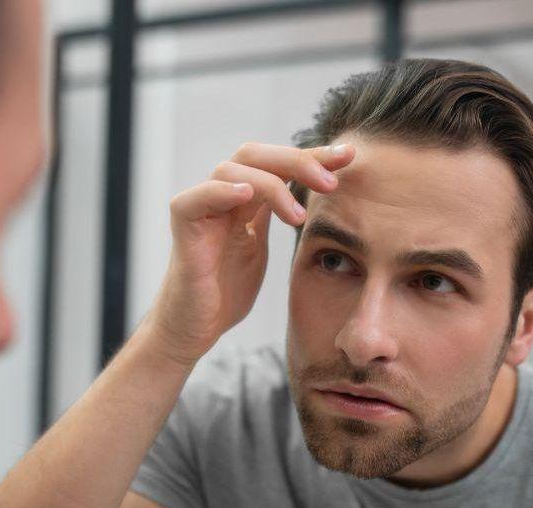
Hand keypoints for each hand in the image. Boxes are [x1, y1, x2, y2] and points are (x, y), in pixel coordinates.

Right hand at [144, 142, 355, 364]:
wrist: (195, 328)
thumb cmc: (225, 293)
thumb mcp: (261, 249)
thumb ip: (277, 217)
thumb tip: (313, 198)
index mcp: (242, 200)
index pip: (278, 164)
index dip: (313, 157)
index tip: (348, 156)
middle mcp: (220, 196)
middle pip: (257, 155)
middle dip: (298, 161)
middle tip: (331, 182)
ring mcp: (201, 208)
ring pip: (233, 169)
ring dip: (271, 184)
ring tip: (298, 216)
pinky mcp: (183, 226)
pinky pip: (198, 197)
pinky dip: (223, 191)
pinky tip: (247, 196)